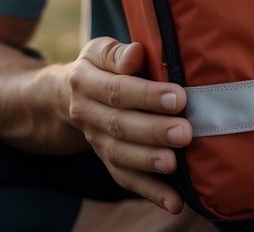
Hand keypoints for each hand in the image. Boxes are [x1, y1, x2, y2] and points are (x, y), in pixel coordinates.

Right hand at [66, 38, 191, 212]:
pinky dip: (151, 192)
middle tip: (184, 132)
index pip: (116, 90)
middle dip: (152, 131)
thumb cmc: (101, 67)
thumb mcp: (100, 51)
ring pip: (119, 156)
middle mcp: (86, 114)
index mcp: (85, 82)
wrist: (69, 97)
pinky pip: (126, 179)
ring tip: (174, 164)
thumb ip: (118, 53)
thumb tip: (137, 53)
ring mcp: (95, 141)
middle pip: (118, 126)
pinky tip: (174, 202)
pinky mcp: (108, 161)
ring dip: (148, 162)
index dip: (146, 96)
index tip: (178, 98)